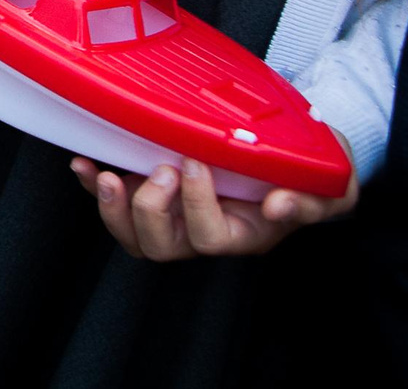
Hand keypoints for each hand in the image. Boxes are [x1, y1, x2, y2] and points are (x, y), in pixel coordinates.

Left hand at [74, 149, 357, 260]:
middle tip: (161, 166)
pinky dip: (93, 187)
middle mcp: (201, 231)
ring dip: (113, 207)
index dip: (196, 205)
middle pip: (161, 246)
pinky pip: (116, 202)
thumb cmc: (310, 177)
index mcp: (241, 234)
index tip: (196, 161)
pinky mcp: (155, 193)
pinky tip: (81, 165)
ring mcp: (174, 215)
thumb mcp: (325, 188)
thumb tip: (280, 207)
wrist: (297, 160)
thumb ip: (308, 202)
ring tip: (106, 175)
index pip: (209, 238)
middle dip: (151, 208)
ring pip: (133, 235)